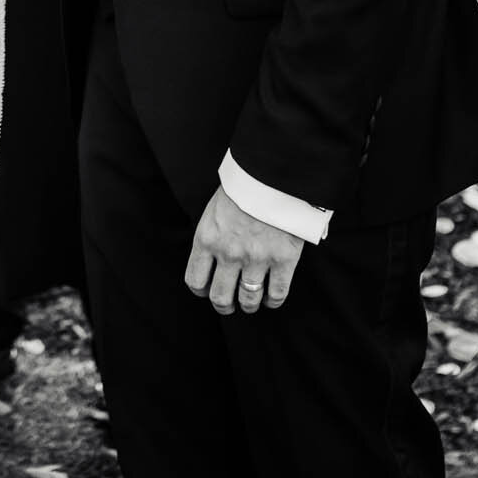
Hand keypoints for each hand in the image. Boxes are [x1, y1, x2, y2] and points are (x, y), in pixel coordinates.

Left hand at [185, 187, 302, 315]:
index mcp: (206, 239)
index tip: (207, 290)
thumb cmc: (244, 187)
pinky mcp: (283, 259)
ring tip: (251, 303)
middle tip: (229, 305)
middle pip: (220, 297)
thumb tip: (212, 258)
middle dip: (223, 305)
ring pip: (248, 299)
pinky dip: (273, 301)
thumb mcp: (215, 210)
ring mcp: (256, 258)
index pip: (195, 280)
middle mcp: (228, 253)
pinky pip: (277, 293)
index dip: (201, 291)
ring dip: (249, 305)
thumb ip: (212, 236)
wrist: (274, 172)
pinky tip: (271, 299)